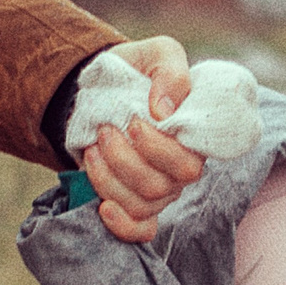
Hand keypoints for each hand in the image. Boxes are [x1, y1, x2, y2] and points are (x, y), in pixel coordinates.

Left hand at [79, 36, 205, 242]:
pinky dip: (122, 225)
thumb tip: (163, 110)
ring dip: (109, 179)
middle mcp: (179, 170)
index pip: (187, 164)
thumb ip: (170, 71)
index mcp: (192, 139)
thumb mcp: (157, 54)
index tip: (133, 122)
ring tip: (93, 148)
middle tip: (105, 131)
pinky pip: (140, 231)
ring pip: (142, 205)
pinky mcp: (135, 202)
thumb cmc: (137, 71)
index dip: (157, 150)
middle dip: (126, 161)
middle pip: (161, 188)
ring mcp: (159, 190)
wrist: (103, 87)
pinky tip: (102, 208)